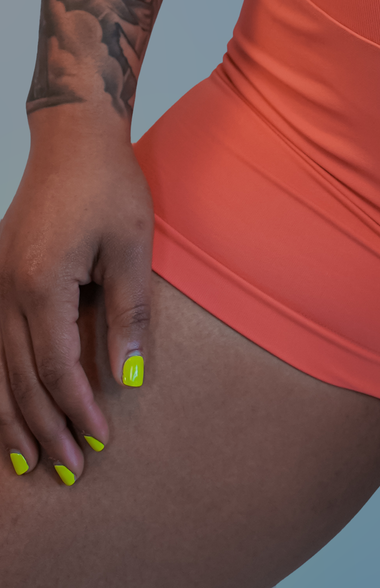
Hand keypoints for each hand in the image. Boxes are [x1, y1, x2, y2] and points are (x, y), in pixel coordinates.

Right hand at [0, 118, 152, 481]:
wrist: (73, 139)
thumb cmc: (109, 185)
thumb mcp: (132, 247)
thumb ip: (129, 314)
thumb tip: (129, 378)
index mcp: (41, 283)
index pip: (56, 367)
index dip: (78, 409)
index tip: (100, 442)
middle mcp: (4, 290)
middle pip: (19, 379)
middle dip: (46, 429)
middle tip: (71, 473)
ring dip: (12, 419)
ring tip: (31, 463)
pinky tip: (7, 414)